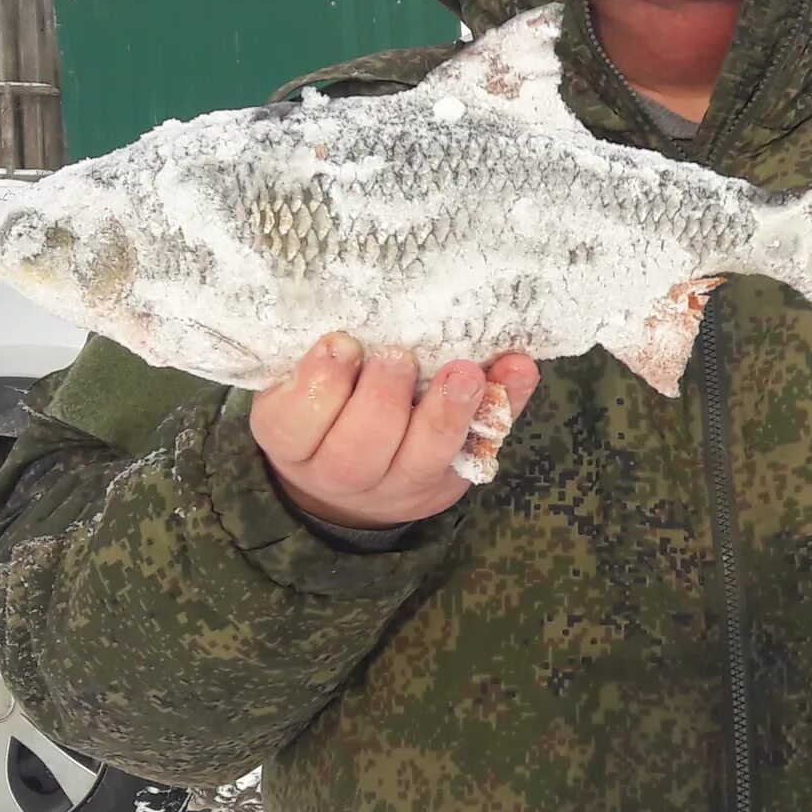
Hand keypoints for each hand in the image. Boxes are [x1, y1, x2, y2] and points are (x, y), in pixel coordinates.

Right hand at [251, 334, 540, 529]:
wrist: (353, 487)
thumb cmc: (322, 415)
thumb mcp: (296, 392)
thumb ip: (316, 362)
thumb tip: (342, 325)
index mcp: (293, 445)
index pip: (292, 425)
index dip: (318, 386)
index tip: (341, 343)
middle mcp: (343, 474)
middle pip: (357, 452)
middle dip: (382, 400)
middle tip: (398, 356)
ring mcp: (403, 484)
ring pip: (422, 460)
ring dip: (447, 414)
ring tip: (464, 373)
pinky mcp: (453, 478)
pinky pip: (482, 445)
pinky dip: (505, 406)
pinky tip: (519, 371)